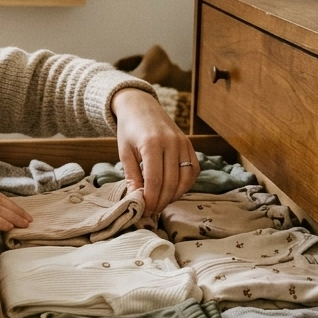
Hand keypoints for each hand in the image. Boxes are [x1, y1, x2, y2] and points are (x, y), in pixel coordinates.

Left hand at [111, 87, 198, 215]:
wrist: (141, 106)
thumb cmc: (129, 130)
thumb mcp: (125, 152)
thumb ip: (132, 176)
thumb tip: (137, 200)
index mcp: (152, 144)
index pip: (155, 180)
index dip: (151, 199)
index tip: (145, 210)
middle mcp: (172, 143)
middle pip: (171, 182)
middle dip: (162, 201)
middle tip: (152, 211)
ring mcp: (183, 143)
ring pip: (185, 179)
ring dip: (174, 195)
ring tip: (161, 202)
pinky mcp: (189, 145)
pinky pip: (193, 170)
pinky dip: (185, 184)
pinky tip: (173, 190)